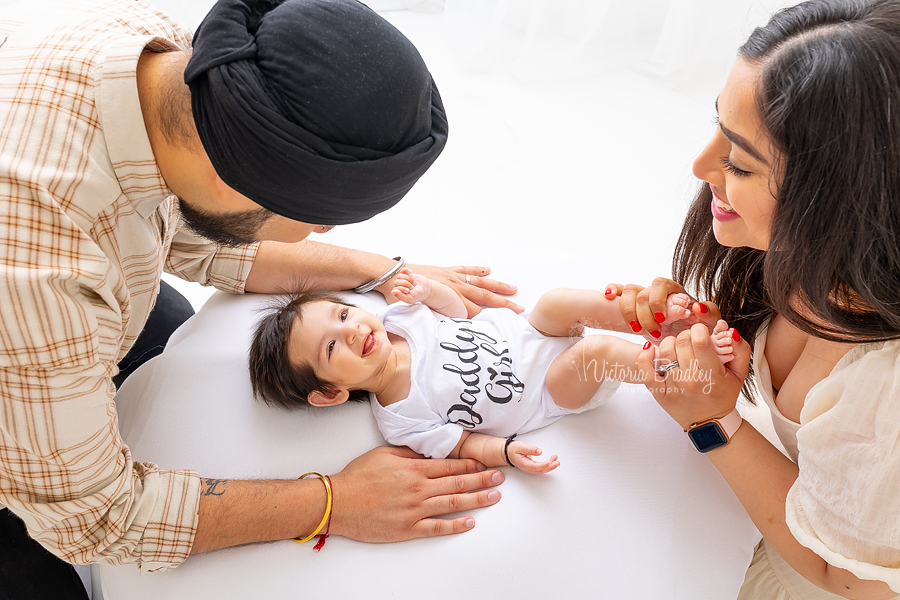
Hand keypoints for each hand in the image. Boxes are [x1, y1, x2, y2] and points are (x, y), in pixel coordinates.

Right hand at [328, 446, 503, 541]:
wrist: (337, 501)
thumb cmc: (357, 477)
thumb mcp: (384, 454)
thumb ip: (408, 451)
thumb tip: (427, 449)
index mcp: (413, 468)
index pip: (450, 465)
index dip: (470, 464)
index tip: (485, 463)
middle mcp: (418, 488)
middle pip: (457, 482)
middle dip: (482, 480)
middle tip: (499, 478)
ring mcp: (414, 509)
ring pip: (453, 503)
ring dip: (476, 499)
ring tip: (493, 497)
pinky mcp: (407, 528)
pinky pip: (437, 527)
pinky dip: (455, 525)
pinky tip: (469, 522)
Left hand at [379, 264, 521, 316]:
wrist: (393, 277)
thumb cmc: (404, 297)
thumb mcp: (420, 314)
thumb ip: (433, 324)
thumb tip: (441, 336)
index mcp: (450, 302)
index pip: (475, 314)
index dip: (491, 321)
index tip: (505, 326)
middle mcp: (455, 289)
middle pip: (485, 299)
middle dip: (503, 306)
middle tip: (519, 311)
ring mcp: (453, 278)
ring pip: (481, 283)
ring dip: (498, 287)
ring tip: (513, 290)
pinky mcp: (447, 271)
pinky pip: (466, 269)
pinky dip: (477, 270)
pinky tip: (488, 270)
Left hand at [391, 269, 431, 304]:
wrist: (426, 289)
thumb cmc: (418, 295)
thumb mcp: (410, 299)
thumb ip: (401, 297)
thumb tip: (393, 292)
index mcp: (398, 293)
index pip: (395, 289)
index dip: (402, 289)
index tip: (408, 290)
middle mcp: (398, 286)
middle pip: (397, 282)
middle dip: (406, 284)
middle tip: (412, 287)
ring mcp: (402, 279)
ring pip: (400, 276)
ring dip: (409, 279)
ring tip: (414, 283)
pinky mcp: (406, 273)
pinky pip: (403, 269)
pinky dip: (407, 270)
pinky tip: (411, 272)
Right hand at [507, 442, 558, 473]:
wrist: (509, 453)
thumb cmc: (513, 450)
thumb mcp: (520, 446)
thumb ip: (530, 449)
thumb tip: (539, 451)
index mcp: (523, 463)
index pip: (534, 466)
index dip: (543, 465)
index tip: (550, 462)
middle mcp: (527, 468)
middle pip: (540, 470)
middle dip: (549, 467)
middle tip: (556, 462)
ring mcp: (530, 469)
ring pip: (542, 470)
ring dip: (550, 466)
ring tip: (556, 460)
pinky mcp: (533, 467)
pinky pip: (541, 468)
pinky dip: (548, 465)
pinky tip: (552, 461)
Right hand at [603, 278, 720, 339]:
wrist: (682, 343)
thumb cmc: (696, 331)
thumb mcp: (709, 324)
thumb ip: (709, 313)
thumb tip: (697, 306)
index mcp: (675, 290)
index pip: (661, 284)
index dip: (658, 301)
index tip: (662, 319)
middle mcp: (657, 290)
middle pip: (643, 291)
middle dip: (645, 314)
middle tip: (654, 331)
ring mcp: (643, 296)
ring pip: (629, 291)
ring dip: (629, 312)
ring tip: (637, 330)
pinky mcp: (632, 304)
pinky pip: (618, 290)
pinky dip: (612, 289)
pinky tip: (609, 296)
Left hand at [636, 322, 750, 430]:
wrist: (710, 424)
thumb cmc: (724, 395)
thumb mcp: (740, 373)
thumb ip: (740, 349)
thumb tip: (729, 330)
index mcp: (713, 375)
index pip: (700, 341)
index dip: (699, 330)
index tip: (701, 332)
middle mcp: (692, 381)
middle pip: (682, 342)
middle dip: (687, 335)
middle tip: (691, 341)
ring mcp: (674, 388)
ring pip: (665, 352)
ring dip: (670, 343)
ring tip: (677, 348)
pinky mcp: (660, 394)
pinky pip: (646, 371)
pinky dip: (645, 357)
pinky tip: (651, 350)